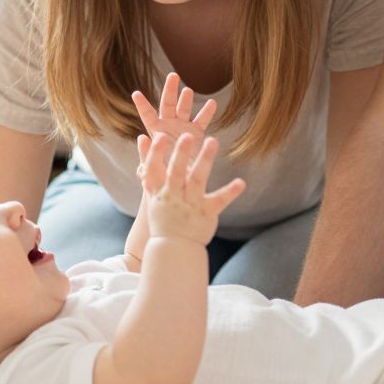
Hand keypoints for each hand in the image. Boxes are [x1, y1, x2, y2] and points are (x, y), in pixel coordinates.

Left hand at [132, 73, 217, 173]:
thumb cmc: (162, 175)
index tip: (135, 94)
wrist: (178, 180)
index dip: (142, 105)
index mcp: (156, 131)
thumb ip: (147, 169)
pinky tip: (212, 102)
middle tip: (173, 76)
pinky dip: (207, 111)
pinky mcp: (196, 132)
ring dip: (186, 99)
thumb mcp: (153, 173)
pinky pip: (202, 120)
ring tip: (188, 90)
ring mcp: (182, 127)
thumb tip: (140, 165)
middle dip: (170, 90)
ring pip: (184, 108)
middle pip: (168, 104)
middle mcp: (168, 125)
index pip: (148, 115)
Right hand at [137, 131, 245, 248]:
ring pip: (197, 180)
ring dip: (204, 160)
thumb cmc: (164, 214)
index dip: (154, 153)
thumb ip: (149, 165)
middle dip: (180, 154)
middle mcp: (173, 197)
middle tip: (187, 135)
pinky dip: (230, 192)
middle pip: (176, 173)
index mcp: (160, 192)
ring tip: (212, 141)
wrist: (174, 248)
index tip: (157, 136)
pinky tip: (241, 182)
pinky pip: (219, 201)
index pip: (153, 170)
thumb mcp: (152, 191)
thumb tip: (142, 137)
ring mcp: (190, 205)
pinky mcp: (207, 213)